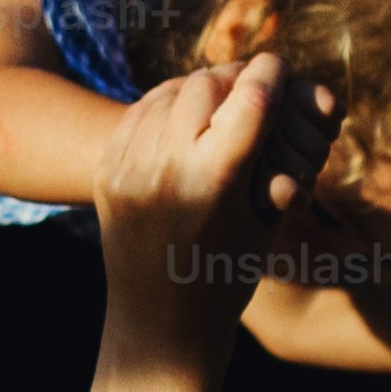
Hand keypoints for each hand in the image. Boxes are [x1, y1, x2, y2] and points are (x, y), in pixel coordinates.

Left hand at [92, 52, 297, 347]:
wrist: (160, 326)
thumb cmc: (229, 274)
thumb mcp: (264, 218)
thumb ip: (270, 153)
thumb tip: (282, 90)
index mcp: (215, 180)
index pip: (251, 96)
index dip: (272, 74)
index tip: (282, 65)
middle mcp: (166, 167)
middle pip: (207, 83)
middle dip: (235, 77)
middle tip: (251, 79)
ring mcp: (129, 168)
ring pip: (170, 92)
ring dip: (200, 87)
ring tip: (221, 94)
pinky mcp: (107, 173)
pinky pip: (139, 115)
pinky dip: (167, 106)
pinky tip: (185, 114)